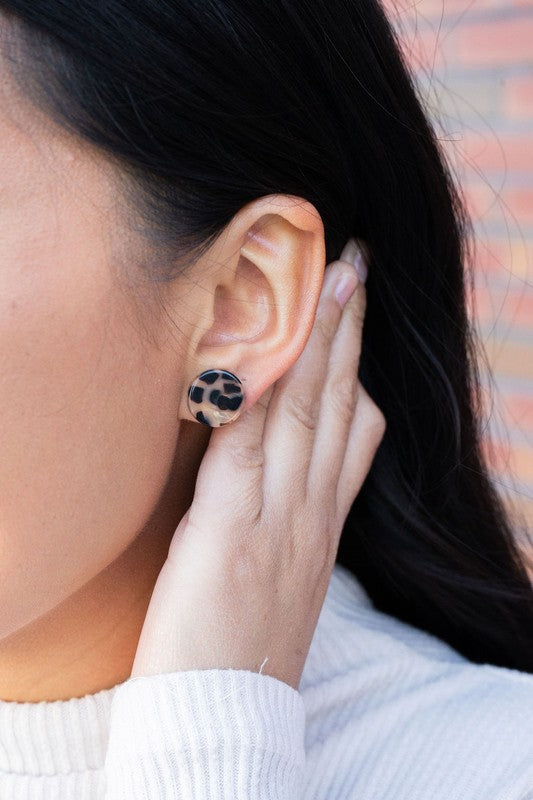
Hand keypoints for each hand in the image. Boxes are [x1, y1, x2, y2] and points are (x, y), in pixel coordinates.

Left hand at [130, 239, 385, 690]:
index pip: (353, 431)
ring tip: (329, 284)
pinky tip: (259, 351)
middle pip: (334, 405)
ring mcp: (275, 521)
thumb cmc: (245, 647)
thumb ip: (289, 519)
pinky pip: (246, 449)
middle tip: (354, 269)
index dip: (356, 367)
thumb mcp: (287, 577)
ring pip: (304, 415)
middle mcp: (308, 514)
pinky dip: (256, 397)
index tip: (356, 315)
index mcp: (320, 525)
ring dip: (316, 344)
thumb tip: (283, 473)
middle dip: (345, 333)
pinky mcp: (229, 534)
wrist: (226, 717)